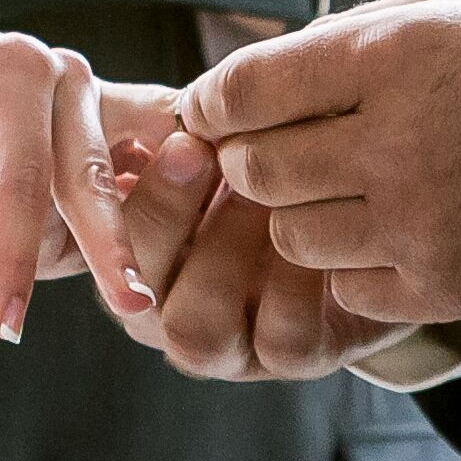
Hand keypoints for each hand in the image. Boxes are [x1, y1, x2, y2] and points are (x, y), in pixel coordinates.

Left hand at [0, 17, 168, 342]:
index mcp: (7, 63)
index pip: (24, 174)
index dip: (19, 252)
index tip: (7, 321)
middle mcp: (56, 69)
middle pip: (88, 172)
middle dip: (107, 245)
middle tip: (128, 308)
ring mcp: (77, 91)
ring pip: (118, 169)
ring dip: (135, 224)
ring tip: (146, 294)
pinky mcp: (81, 117)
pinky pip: (121, 165)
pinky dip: (134, 207)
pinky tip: (145, 259)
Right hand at [92, 123, 411, 380]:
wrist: (363, 201)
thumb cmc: (275, 153)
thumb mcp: (222, 132)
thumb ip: (177, 123)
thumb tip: (160, 105)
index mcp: (135, 253)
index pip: (98, 243)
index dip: (128, 201)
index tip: (180, 140)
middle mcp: (168, 308)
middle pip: (137, 293)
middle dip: (168, 215)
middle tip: (215, 156)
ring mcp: (226, 345)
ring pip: (195, 330)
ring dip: (227, 250)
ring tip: (269, 193)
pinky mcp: (290, 356)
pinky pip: (280, 343)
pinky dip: (299, 282)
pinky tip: (323, 228)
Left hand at [185, 0, 460, 326]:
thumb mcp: (451, 9)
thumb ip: (355, 34)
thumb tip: (265, 68)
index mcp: (392, 57)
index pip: (249, 86)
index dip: (213, 101)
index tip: (208, 112)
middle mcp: (395, 140)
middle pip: (259, 167)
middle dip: (252, 160)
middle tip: (273, 154)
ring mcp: (418, 220)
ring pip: (295, 235)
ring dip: (303, 216)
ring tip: (347, 194)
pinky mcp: (444, 284)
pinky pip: (348, 289)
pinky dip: (354, 267)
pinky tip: (391, 236)